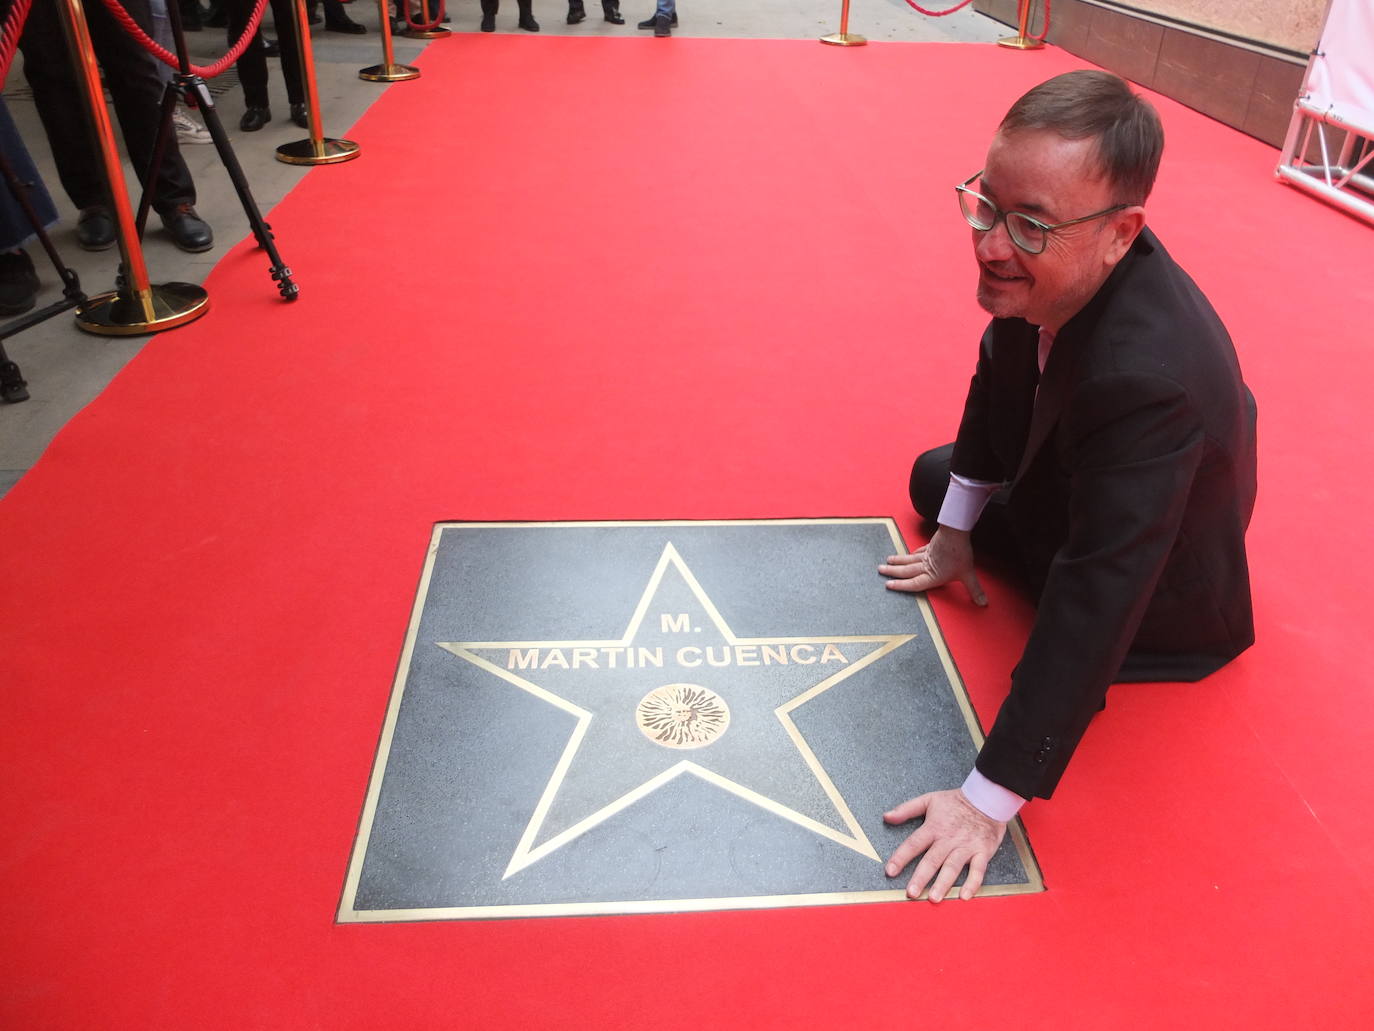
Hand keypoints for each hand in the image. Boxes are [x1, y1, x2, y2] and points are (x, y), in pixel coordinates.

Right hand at [879, 528, 986, 605]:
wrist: (955, 533)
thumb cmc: (959, 553)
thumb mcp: (968, 574)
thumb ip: (975, 590)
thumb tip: (983, 603)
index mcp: (932, 575)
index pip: (914, 583)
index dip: (901, 585)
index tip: (888, 585)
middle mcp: (926, 566)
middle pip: (906, 570)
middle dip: (892, 571)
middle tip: (880, 570)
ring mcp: (926, 555)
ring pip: (908, 560)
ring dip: (897, 561)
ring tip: (887, 561)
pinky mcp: (930, 546)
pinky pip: (917, 552)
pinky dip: (911, 554)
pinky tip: (909, 554)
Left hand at [883, 789, 1006, 901]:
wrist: (987, 799)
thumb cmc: (956, 801)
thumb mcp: (929, 799)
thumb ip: (906, 809)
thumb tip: (886, 817)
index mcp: (934, 827)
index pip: (913, 844)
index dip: (901, 857)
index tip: (890, 871)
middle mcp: (949, 839)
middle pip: (932, 860)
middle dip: (921, 877)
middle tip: (911, 893)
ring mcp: (966, 846)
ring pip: (953, 867)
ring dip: (943, 883)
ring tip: (934, 898)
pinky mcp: (982, 852)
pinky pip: (978, 870)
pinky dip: (972, 883)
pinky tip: (964, 896)